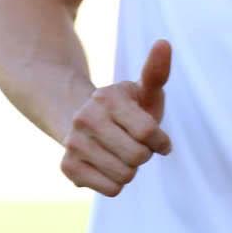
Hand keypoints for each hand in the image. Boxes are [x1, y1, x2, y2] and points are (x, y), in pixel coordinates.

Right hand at [59, 39, 171, 196]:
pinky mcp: (67, 168)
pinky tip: (107, 165)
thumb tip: (164, 42)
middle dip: (144, 155)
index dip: (160, 141)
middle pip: (138, 157)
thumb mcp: (144, 90)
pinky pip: (110, 190)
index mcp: (108, 98)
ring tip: (120, 153)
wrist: (84, 123)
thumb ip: (157, 71)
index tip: (157, 138)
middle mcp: (85, 119)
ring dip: (130, 169)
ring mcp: (73, 144)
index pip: (149, 134)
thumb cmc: (127, 108)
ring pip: (125, 176)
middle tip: (134, 144)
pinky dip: (116, 183)